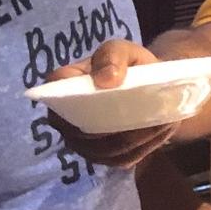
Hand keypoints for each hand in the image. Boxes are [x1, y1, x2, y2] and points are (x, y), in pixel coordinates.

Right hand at [43, 39, 171, 168]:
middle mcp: (65, 119)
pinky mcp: (104, 157)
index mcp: (64, 87)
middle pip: (80, 131)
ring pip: (103, 149)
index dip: (72, 96)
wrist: (152, 88)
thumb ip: (113, 55)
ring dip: (131, 138)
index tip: (107, 89)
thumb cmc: (131, 67)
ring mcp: (82, 142)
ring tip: (156, 122)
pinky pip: (119, 159)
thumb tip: (106, 80)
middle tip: (143, 113)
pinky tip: (156, 132)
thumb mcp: (125, 51)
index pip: (54, 92)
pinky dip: (141, 147)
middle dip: (111, 126)